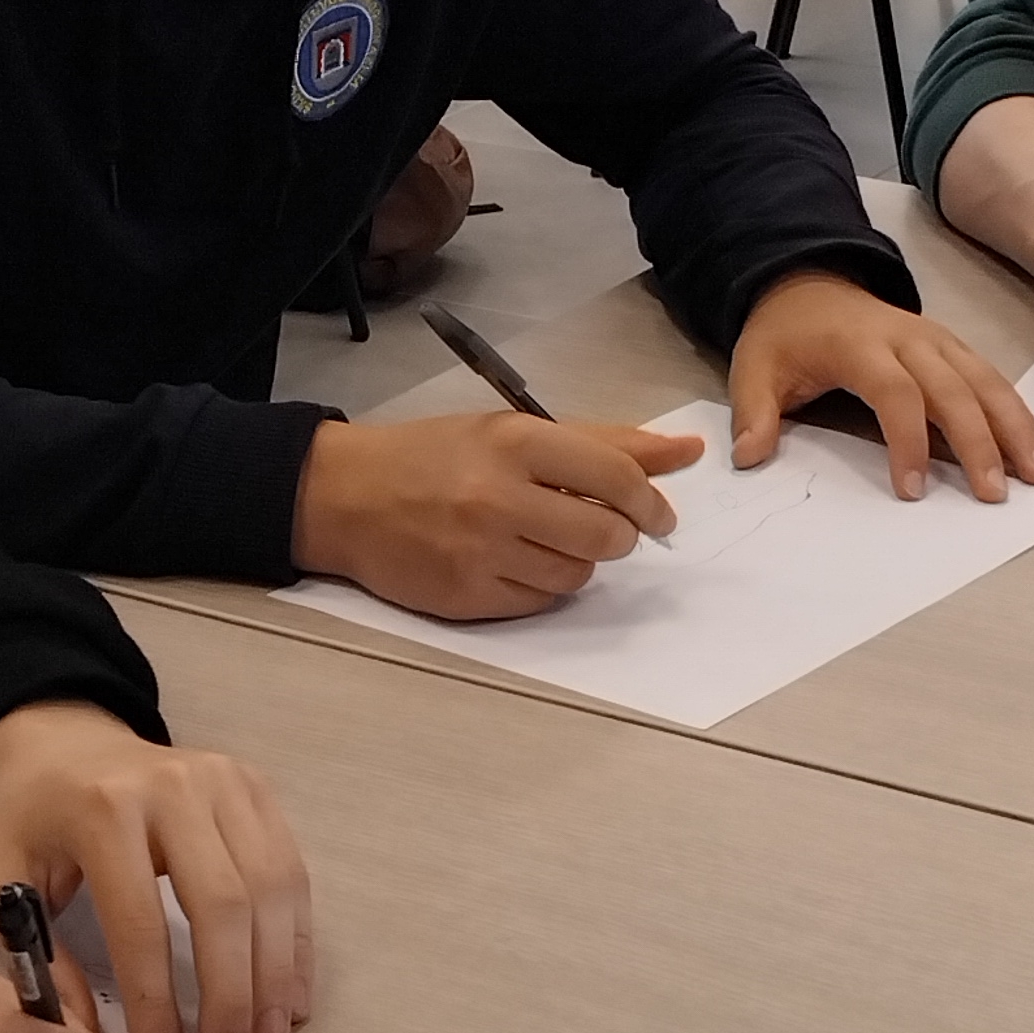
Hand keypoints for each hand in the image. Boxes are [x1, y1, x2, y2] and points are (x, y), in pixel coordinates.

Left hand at [0, 700, 311, 1032]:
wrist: (61, 743)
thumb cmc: (27, 822)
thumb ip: (36, 961)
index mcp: (102, 810)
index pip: (140, 921)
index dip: (156, 1003)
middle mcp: (173, 785)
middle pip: (223, 904)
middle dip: (230, 997)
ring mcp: (224, 781)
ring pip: (271, 890)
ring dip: (275, 977)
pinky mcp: (255, 788)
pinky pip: (291, 872)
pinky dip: (296, 941)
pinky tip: (290, 996)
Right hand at [291, 409, 701, 617]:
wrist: (345, 496)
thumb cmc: (437, 456)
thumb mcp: (515, 430)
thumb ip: (605, 442)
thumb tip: (688, 451)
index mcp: (516, 442)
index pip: (617, 478)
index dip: (651, 502)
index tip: (659, 515)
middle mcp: (499, 496)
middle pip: (606, 536)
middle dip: (618, 536)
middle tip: (603, 528)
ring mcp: (481, 551)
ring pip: (577, 575)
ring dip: (577, 561)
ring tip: (542, 538)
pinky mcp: (465, 597)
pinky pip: (540, 602)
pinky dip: (541, 586)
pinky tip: (513, 561)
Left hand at [727, 270, 1033, 497]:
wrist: (808, 283)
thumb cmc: (785, 335)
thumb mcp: (753, 368)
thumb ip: (754, 413)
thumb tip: (750, 457)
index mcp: (860, 344)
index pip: (896, 393)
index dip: (907, 441)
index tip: (912, 490)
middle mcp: (908, 338)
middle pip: (954, 390)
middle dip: (979, 442)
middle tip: (994, 493)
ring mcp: (936, 340)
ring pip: (985, 381)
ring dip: (1014, 427)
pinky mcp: (952, 346)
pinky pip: (990, 377)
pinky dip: (1015, 411)